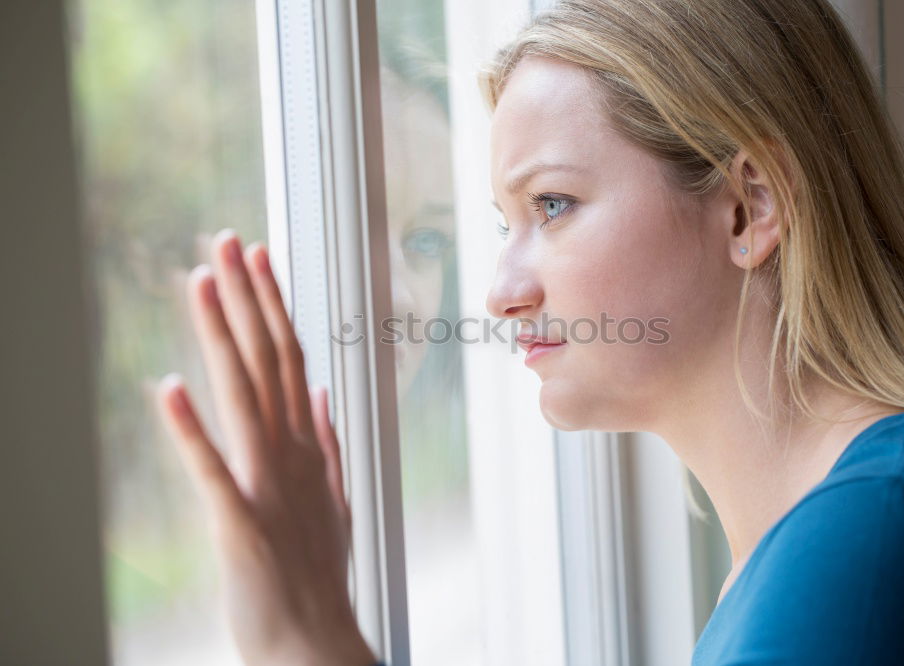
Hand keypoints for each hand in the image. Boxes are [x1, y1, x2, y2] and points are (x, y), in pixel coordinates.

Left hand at [155, 229, 376, 665]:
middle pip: (268, 360)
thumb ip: (327, 442)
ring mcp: (267, 484)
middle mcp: (291, 453)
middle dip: (248, 297)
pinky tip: (168, 387)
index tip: (258, 260)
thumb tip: (321, 394)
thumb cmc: (318, 575)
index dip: (272, 304)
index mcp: (308, 447)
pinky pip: (212, 471)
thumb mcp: (333, 500)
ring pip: (244, 395)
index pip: (290, 358)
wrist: (315, 642)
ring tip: (203, 282)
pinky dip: (190, 430)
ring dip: (224, 335)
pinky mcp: (241, 523)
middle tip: (230, 241)